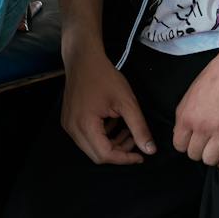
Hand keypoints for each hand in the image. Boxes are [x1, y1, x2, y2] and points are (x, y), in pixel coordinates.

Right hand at [60, 50, 156, 164]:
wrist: (83, 58)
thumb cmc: (104, 76)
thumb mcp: (126, 102)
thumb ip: (139, 128)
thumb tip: (150, 150)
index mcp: (85, 125)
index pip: (105, 155)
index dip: (125, 159)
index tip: (141, 155)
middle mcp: (72, 129)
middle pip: (97, 155)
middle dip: (119, 152)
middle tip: (135, 141)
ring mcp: (68, 125)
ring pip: (91, 147)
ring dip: (111, 144)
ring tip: (128, 131)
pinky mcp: (68, 120)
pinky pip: (86, 137)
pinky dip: (102, 136)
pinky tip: (114, 123)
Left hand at [173, 45, 218, 168]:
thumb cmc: (217, 73)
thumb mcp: (192, 92)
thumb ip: (186, 113)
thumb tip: (182, 131)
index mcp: (186, 115)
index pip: (179, 145)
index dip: (186, 144)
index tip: (194, 140)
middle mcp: (200, 126)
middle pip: (194, 155)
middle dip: (200, 151)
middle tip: (208, 143)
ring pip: (210, 160)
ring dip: (214, 157)